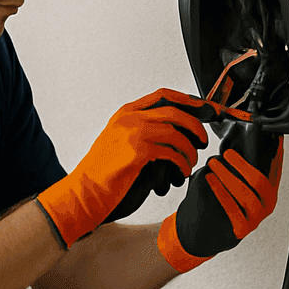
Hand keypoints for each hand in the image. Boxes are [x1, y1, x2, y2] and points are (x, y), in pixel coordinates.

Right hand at [37, 89, 236, 245]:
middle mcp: (129, 118)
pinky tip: (182, 172)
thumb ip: (143, 131)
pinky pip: (172, 152)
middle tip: (203, 140)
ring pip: (176, 132)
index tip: (204, 110)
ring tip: (191, 162)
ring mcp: (132, 133)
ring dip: (190, 149)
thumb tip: (175, 131)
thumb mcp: (120, 142)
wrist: (83, 192)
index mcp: (125, 113)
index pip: (163, 95)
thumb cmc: (102, 173)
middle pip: (174, 111)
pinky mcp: (137, 152)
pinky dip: (182, 163)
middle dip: (196, 125)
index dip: (188, 101)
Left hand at [158, 124, 284, 271]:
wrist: (203, 234)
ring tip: (214, 165)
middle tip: (227, 154)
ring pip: (245, 194)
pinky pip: (232, 209)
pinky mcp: (241, 229)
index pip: (275, 167)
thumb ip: (240, 168)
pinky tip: (211, 180)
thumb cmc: (220, 204)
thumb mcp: (234, 183)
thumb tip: (238, 145)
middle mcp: (266, 205)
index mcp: (268, 191)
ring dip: (227, 176)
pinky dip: (220, 192)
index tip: (265, 137)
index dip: (273, 151)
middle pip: (259, 181)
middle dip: (241, 164)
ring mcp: (255, 218)